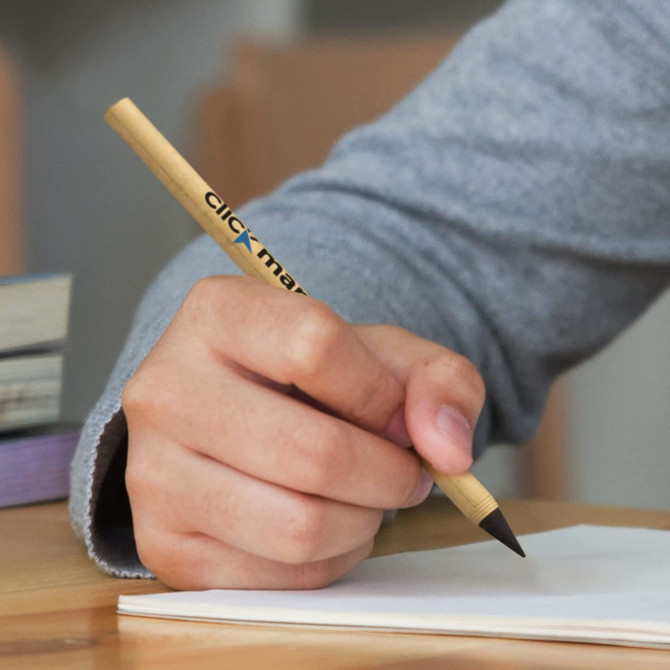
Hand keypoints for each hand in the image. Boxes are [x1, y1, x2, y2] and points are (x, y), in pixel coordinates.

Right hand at [122, 276, 483, 589]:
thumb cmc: (312, 379)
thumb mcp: (381, 354)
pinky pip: (277, 576)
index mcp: (217, 313)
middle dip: (388, 476)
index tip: (397, 417)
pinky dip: (327, 558)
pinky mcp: (162, 542)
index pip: (314, 346)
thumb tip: (449, 451)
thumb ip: (438, 381)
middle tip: (402, 472)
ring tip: (365, 497)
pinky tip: (324, 523)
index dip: (380, 393)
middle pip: (313, 453)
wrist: (236, 410)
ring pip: (297, 527)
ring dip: (362, 522)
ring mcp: (153, 471)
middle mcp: (166, 388)